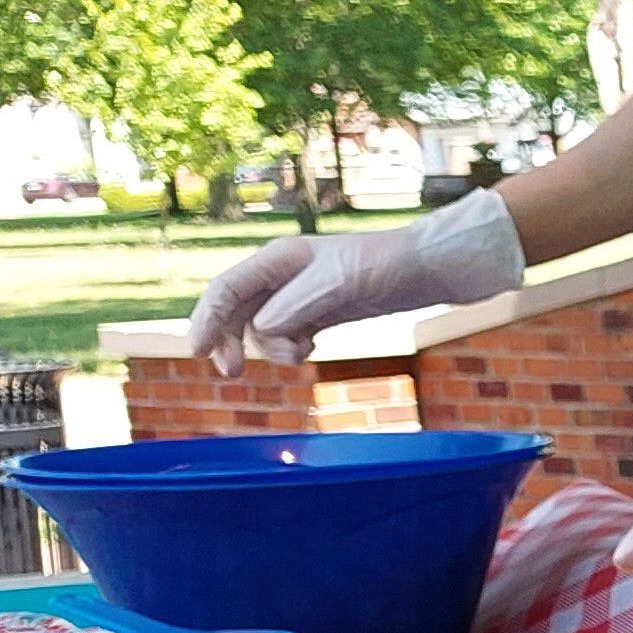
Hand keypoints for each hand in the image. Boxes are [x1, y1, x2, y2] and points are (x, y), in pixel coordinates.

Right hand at [182, 190, 525, 374]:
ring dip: (273, 348)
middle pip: (235, 312)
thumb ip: (299, 304)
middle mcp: (284, 276)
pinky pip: (289, 335)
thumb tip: (261, 329)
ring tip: (302, 353)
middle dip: (231, 342)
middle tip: (232, 373)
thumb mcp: (343, 282)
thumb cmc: (390, 264)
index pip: (226, 290)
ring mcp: (303, 295)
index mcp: (280, 259)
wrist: (434, 268)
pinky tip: (314, 345)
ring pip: (263, 330)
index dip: (206, 320)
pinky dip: (293, 346)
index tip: (198, 352)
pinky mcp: (323, 312)